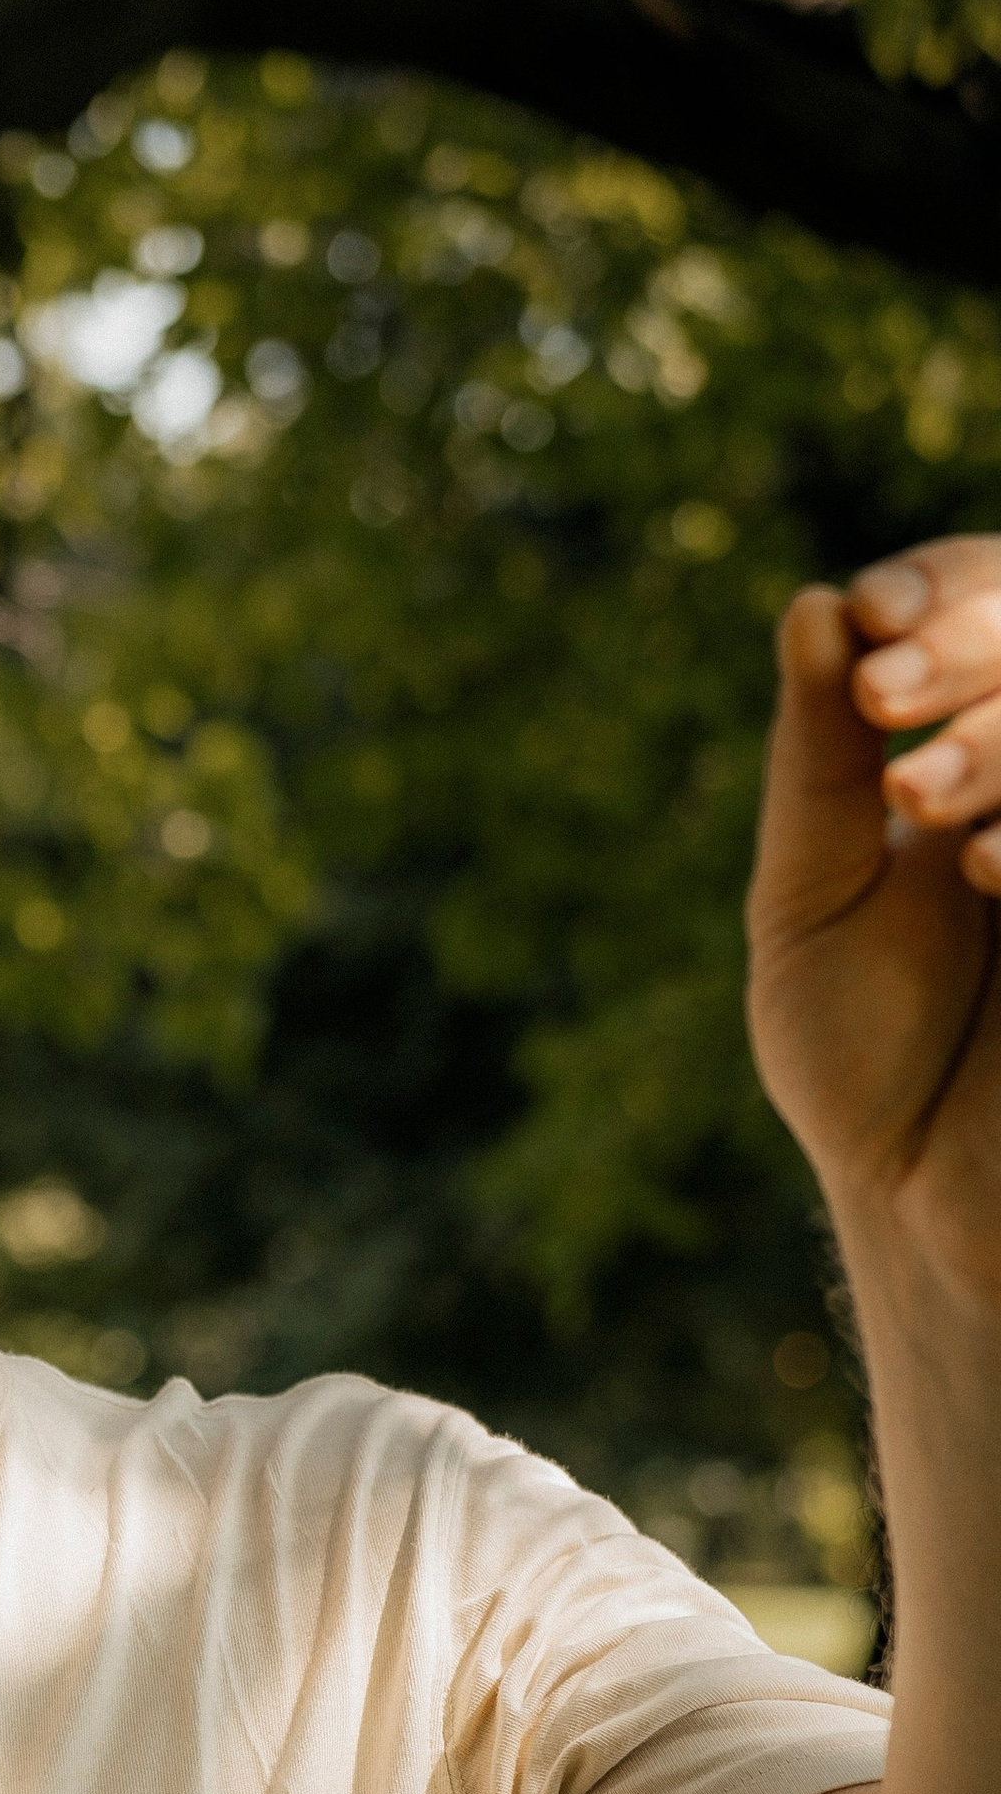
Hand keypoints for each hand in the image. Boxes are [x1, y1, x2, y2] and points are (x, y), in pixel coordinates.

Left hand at [747, 545, 1000, 1331]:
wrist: (930, 1205)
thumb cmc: (867, 1053)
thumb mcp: (811, 899)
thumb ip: (817, 761)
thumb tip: (811, 602)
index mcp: (986, 740)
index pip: (990, 597)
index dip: (943, 588)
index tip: (865, 617)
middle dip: (970, 645)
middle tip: (881, 695)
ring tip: (912, 798)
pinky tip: (982, 865)